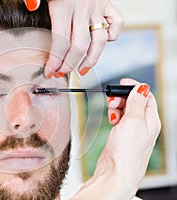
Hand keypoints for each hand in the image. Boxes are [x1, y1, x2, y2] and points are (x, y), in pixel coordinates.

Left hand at [23, 0, 123, 77]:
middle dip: (69, 64)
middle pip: (78, 46)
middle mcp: (82, 8)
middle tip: (61, 74)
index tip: (50, 72)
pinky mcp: (107, 2)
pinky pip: (117, 22)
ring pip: (99, 40)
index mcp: (63, 6)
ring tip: (83, 70)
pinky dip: (113, 34)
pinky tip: (103, 42)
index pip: (60, 42)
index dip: (55, 61)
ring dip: (92, 59)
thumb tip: (31, 6)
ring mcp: (97, 6)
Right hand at [71, 78, 160, 198]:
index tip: (122, 83)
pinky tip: (111, 120)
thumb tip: (141, 87)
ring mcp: (132, 130)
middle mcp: (143, 124)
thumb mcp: (133, 121)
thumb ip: (136, 103)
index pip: (147, 96)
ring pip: (126, 109)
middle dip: (123, 97)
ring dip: (117, 106)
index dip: (134, 88)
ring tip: (112, 112)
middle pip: (135, 101)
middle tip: (113, 100)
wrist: (115, 172)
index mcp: (151, 120)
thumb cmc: (127, 152)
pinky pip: (119, 119)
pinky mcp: (122, 135)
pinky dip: (114, 116)